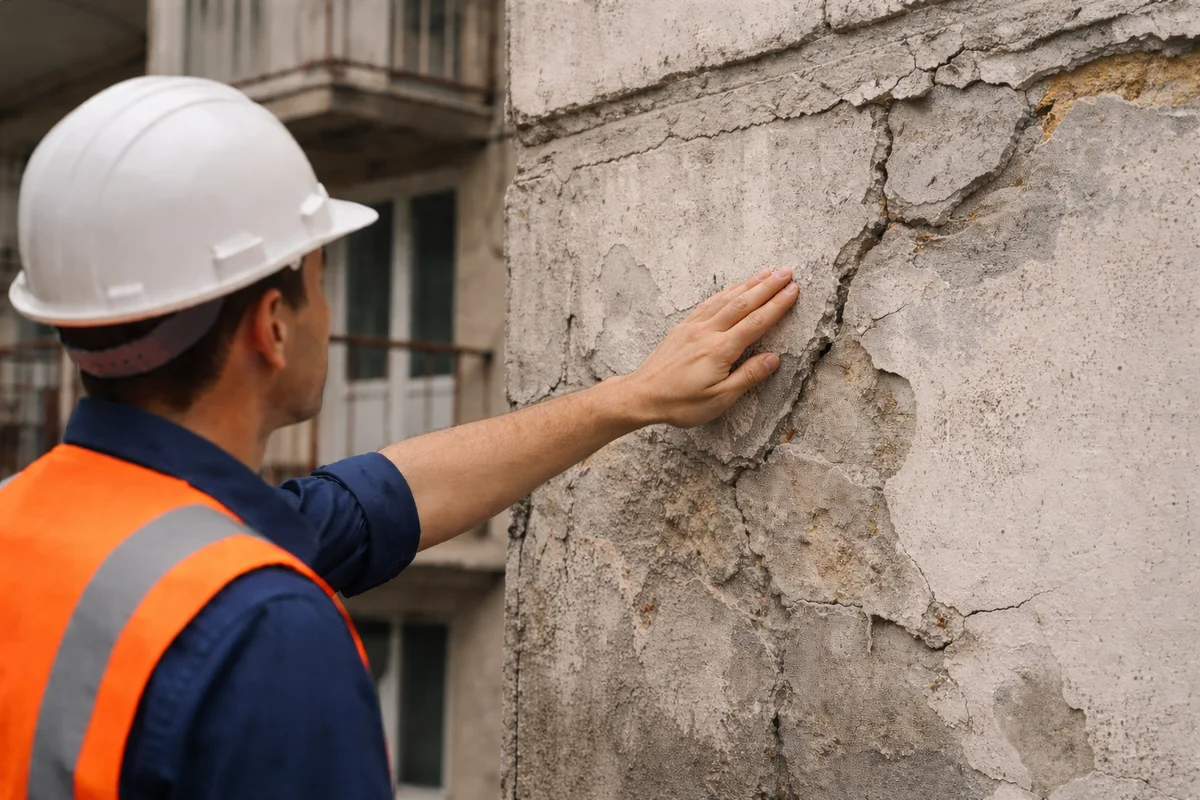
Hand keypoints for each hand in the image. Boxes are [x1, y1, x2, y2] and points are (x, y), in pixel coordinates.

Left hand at [620, 267, 799, 427]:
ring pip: (726, 299)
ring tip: (767, 272)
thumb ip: (747, 376)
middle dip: (768, 286)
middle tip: (788, 271)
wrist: (642, 395)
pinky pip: (708, 303)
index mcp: (720, 350)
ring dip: (748, 284)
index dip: (777, 305)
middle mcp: (708, 332)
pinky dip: (725, 292)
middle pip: (743, 303)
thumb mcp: (719, 399)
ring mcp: (693, 327)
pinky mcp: (682, 328)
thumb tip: (773, 359)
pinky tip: (733, 287)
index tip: (794, 290)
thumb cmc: (680, 403)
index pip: (756, 322)